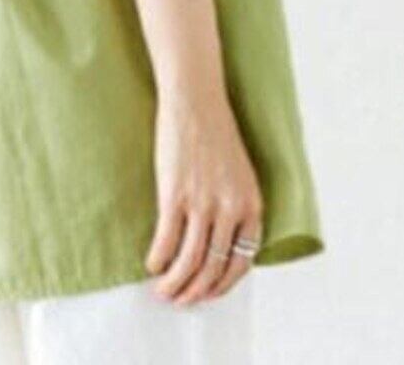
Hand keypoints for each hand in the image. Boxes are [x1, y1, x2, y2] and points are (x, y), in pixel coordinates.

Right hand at [145, 92, 263, 304]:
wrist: (195, 102)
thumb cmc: (215, 133)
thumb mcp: (239, 174)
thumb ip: (235, 206)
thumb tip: (217, 241)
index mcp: (251, 205)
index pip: (242, 262)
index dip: (223, 285)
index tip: (208, 294)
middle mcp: (230, 210)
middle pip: (213, 268)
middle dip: (195, 292)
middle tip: (180, 300)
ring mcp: (203, 204)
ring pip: (190, 262)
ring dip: (174, 283)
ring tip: (162, 290)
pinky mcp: (175, 195)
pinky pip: (166, 241)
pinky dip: (158, 258)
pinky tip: (151, 263)